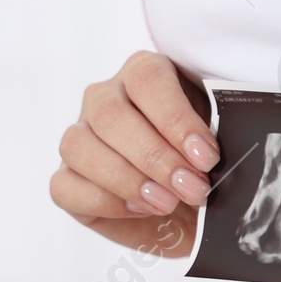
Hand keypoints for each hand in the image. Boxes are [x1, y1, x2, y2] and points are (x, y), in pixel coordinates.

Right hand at [49, 50, 216, 254]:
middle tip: (193, 187)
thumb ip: (213, 139)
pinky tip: (140, 209)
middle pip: (111, 115)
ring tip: (168, 202)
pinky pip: (65, 185)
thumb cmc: (203, 163)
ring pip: (79, 146)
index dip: (176, 119)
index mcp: (144, 72)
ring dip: (128, 180)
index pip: (148, 80)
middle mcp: (105, 97)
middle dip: (156, 157)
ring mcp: (80, 135)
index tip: (206, 156)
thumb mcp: (215, 143)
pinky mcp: (66, 177)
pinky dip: (104, 200)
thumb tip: (211, 155)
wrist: (191, 206)